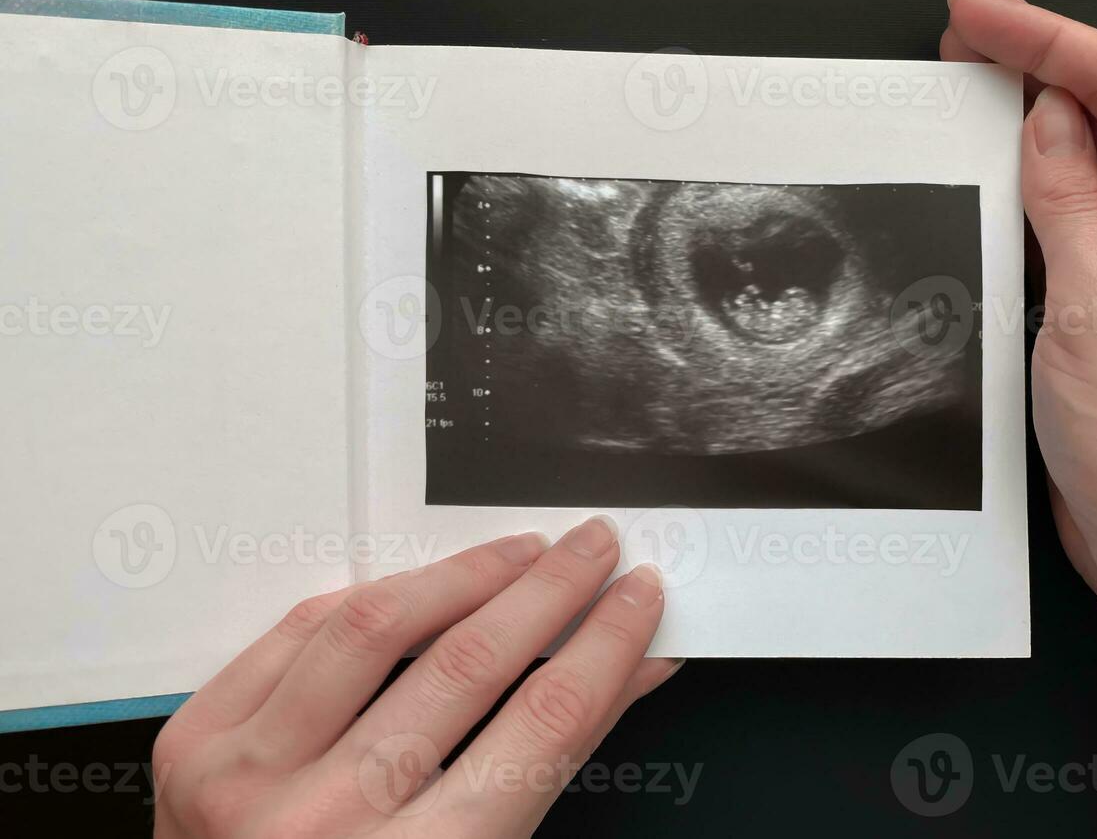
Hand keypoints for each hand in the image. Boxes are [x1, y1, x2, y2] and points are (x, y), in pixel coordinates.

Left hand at [150, 519, 678, 837]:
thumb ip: (542, 767)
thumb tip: (625, 669)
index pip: (543, 726)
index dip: (605, 646)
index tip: (637, 599)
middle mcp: (325, 824)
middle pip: (468, 665)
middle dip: (550, 590)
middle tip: (594, 547)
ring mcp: (248, 778)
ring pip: (376, 628)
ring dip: (466, 574)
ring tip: (520, 550)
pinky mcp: (196, 743)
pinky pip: (299, 631)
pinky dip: (370, 596)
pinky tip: (421, 582)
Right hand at [941, 0, 1096, 612]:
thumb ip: (1068, 209)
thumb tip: (1046, 119)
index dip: (1049, 38)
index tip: (980, 14)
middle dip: (1033, 59)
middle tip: (960, 24)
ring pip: (1079, 162)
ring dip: (1021, 118)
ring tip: (961, 79)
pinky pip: (1060, 219)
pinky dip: (1016, 185)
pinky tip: (980, 168)